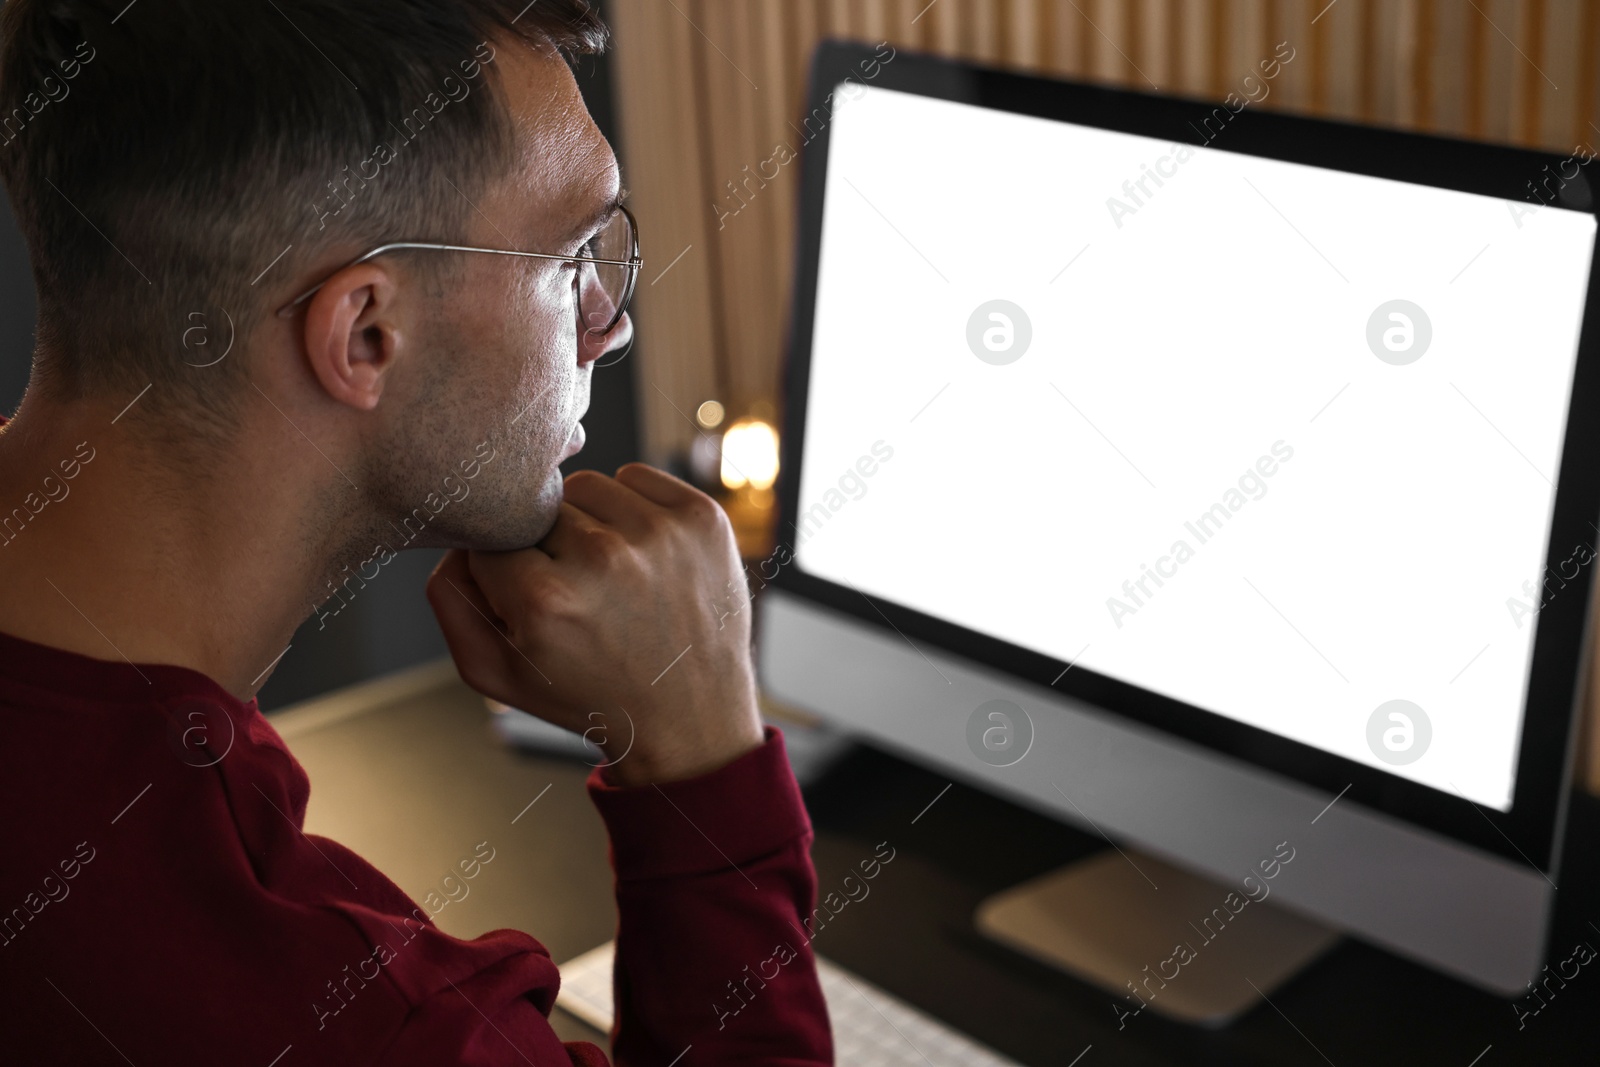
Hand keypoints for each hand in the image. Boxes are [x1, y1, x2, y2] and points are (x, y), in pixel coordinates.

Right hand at [426, 463, 764, 786]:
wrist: (690, 717)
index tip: (532, 602)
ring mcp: (661, 534)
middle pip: (539, 509)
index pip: (490, 540)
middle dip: (547, 546)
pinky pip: (636, 477)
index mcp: (546, 600)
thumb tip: (460, 534)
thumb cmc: (589, 693)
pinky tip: (642, 556)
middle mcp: (605, 559)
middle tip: (578, 594)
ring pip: (586, 486)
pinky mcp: (701, 517)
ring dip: (587, 521)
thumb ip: (450, 598)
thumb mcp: (495, 672)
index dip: (503, 570)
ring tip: (609, 574)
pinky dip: (631, 507)